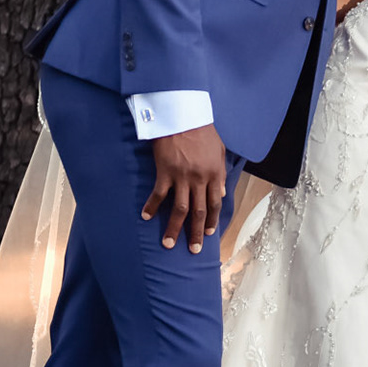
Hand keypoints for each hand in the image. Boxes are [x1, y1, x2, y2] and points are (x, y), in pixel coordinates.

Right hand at [142, 124, 227, 253]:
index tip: (208, 234)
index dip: (212, 220)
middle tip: (193, 250)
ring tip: (168, 243)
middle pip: (199, 212)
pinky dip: (152, 207)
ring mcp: (182, 177)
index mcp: (214, 175)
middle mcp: (199, 180)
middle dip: (195, 233)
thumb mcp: (219, 152)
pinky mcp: (165, 172)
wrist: (182, 117)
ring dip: (174, 228)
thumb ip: (220, 173)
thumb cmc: (202, 132)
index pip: (214, 203)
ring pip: (179, 209)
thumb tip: (220, 192)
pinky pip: (158, 194)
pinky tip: (146, 217)